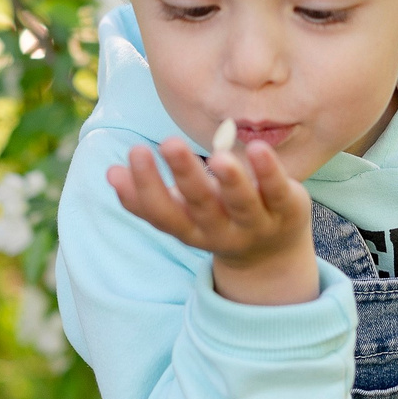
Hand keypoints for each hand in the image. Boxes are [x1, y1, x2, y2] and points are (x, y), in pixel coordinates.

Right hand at [106, 137, 317, 305]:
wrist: (273, 256)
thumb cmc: (216, 219)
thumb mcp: (182, 214)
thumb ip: (147, 197)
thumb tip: (110, 173)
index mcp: (190, 230)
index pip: (163, 214)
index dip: (145, 189)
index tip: (134, 152)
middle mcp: (221, 231)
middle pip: (201, 206)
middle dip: (184, 175)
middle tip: (168, 142)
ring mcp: (256, 224)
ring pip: (242, 204)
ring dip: (230, 181)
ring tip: (218, 157)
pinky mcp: (287, 211)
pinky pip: (277, 192)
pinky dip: (269, 172)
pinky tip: (259, 148)